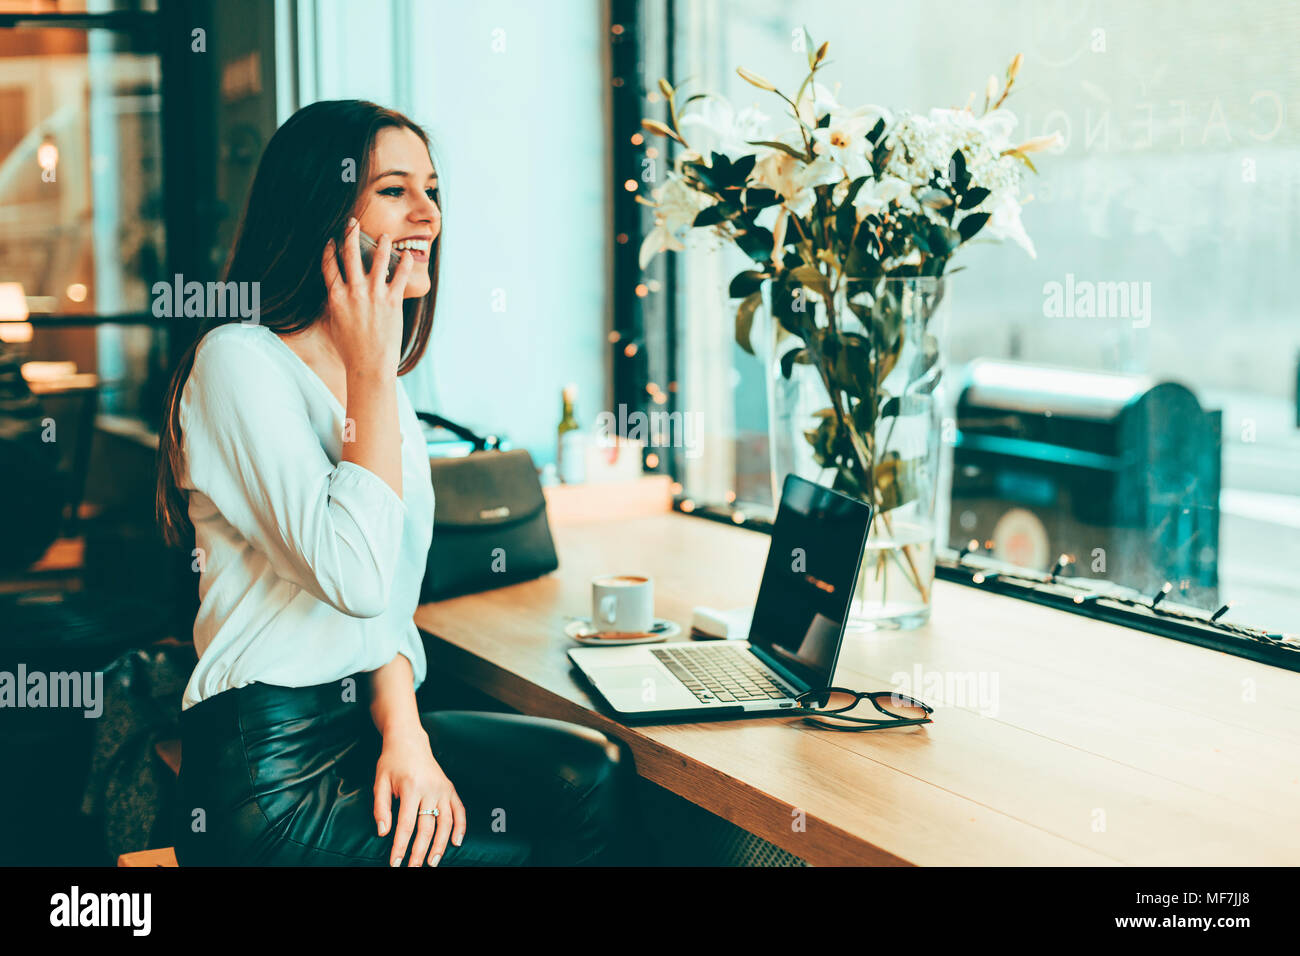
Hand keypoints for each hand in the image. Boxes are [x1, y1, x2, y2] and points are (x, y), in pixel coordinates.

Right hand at [320, 217, 417, 379]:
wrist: (369, 365)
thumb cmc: (350, 350)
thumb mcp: (335, 325)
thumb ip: (334, 307)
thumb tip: (332, 298)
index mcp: (336, 297)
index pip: (328, 266)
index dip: (329, 250)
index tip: (331, 240)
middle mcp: (353, 292)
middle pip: (349, 255)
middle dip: (350, 234)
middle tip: (352, 221)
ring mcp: (373, 295)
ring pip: (377, 261)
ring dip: (381, 244)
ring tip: (386, 235)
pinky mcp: (392, 301)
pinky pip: (400, 276)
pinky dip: (405, 264)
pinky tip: (408, 256)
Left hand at [373, 726, 466, 866]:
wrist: (409, 741)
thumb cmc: (391, 763)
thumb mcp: (379, 783)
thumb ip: (381, 809)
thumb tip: (383, 833)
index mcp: (411, 788)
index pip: (406, 825)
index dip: (401, 847)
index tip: (395, 863)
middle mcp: (430, 789)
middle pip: (427, 828)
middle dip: (419, 852)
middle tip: (413, 868)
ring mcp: (443, 789)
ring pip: (445, 823)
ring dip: (440, 845)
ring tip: (433, 862)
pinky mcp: (450, 788)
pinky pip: (459, 811)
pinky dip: (460, 827)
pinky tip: (456, 843)